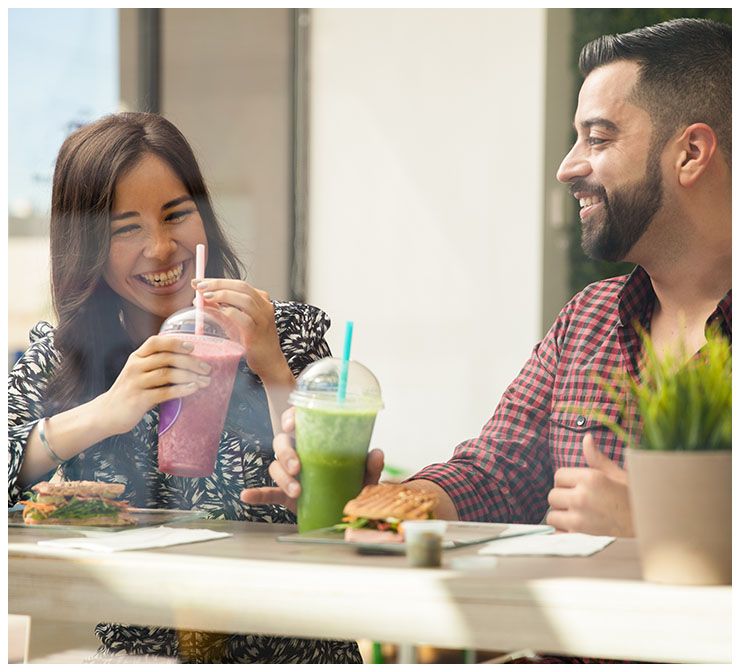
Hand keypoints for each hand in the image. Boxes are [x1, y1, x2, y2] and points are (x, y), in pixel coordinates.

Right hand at [99, 334, 210, 435]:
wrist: (107, 414)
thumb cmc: (131, 392)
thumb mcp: (139, 373)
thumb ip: (157, 365)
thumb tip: (190, 362)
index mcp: (136, 357)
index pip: (155, 343)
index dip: (175, 342)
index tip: (192, 347)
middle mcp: (135, 367)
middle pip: (167, 358)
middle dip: (191, 362)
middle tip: (207, 369)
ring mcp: (136, 383)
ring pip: (168, 374)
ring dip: (191, 376)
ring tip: (205, 381)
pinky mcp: (139, 399)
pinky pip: (164, 392)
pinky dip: (182, 389)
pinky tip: (193, 389)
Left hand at [193, 278, 288, 382]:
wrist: (269, 363)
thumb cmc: (253, 343)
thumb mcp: (236, 322)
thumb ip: (221, 310)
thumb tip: (201, 300)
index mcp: (261, 301)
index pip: (238, 284)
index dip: (218, 281)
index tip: (199, 282)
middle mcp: (264, 307)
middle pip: (242, 287)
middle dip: (218, 284)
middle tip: (199, 286)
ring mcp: (263, 320)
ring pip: (244, 299)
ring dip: (222, 295)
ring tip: (204, 297)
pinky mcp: (258, 333)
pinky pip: (244, 319)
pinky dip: (230, 312)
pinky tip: (218, 311)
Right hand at [240, 407, 384, 512]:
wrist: (344, 512)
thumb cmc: (351, 485)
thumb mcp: (364, 476)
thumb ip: (370, 466)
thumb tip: (376, 453)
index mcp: (315, 441)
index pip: (298, 421)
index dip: (291, 417)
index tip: (292, 424)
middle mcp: (299, 454)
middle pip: (282, 442)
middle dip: (286, 452)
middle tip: (298, 466)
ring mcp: (290, 474)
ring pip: (274, 466)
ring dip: (282, 477)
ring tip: (297, 490)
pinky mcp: (285, 495)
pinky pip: (267, 493)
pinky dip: (257, 494)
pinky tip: (247, 496)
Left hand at [546, 433, 633, 536]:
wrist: (646, 522)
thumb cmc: (632, 496)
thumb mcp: (615, 473)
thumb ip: (596, 457)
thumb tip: (586, 438)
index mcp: (590, 478)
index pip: (558, 476)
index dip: (566, 480)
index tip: (576, 486)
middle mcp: (582, 497)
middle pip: (553, 495)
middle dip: (562, 497)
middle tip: (577, 500)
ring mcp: (580, 517)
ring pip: (552, 514)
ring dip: (561, 515)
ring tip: (576, 513)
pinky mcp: (581, 535)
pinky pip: (558, 532)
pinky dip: (563, 531)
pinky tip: (574, 527)